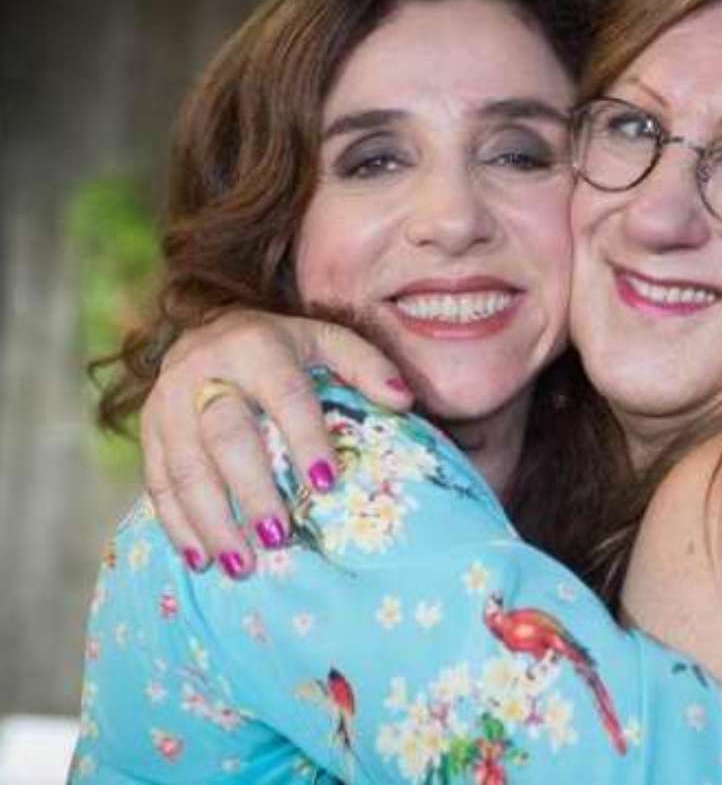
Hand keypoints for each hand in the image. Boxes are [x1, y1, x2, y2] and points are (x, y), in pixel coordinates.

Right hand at [140, 309, 410, 576]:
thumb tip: (403, 401)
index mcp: (257, 347)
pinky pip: (156, 480)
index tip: (327, 483)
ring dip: (210, 520)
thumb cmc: (282, 346)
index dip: (306, 438)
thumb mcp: (326, 340)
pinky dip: (176, 523)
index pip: (285, 396)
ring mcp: (168, 402)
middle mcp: (205, 372)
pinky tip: (199, 558)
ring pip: (183, 465)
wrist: (205, 329)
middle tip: (278, 538)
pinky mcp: (146, 429)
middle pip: (225, 437)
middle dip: (250, 491)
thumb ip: (366, 366)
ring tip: (239, 564)